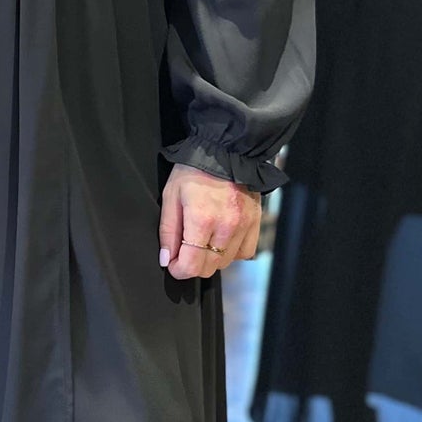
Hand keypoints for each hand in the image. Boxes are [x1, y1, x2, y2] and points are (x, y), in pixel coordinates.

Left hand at [158, 164, 261, 278]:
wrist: (226, 151)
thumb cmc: (195, 170)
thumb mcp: (171, 196)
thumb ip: (168, 231)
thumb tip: (166, 258)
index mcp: (202, 219)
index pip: (191, 265)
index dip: (178, 270)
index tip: (173, 264)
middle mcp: (226, 226)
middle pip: (208, 268)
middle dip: (192, 266)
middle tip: (184, 251)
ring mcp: (243, 226)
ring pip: (226, 263)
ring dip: (211, 260)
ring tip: (203, 242)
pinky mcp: (255, 222)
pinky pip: (245, 253)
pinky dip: (232, 253)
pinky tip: (221, 240)